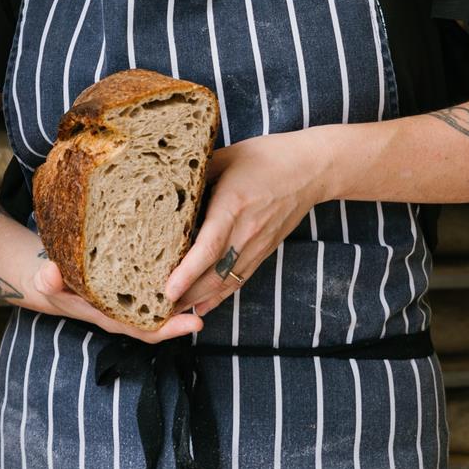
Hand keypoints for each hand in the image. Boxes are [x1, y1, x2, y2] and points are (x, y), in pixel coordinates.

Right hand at [27, 258, 203, 343]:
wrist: (50, 279)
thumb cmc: (52, 284)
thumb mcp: (46, 283)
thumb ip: (49, 280)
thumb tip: (52, 271)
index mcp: (111, 316)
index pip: (146, 329)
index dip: (171, 328)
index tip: (194, 322)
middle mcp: (125, 310)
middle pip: (162, 316)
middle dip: (186, 310)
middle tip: (212, 297)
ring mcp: (129, 297)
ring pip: (162, 299)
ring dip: (183, 292)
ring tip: (208, 276)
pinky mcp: (131, 281)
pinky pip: (155, 282)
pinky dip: (171, 275)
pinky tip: (186, 258)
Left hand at [162, 127, 339, 317]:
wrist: (311, 169)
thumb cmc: (267, 156)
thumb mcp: (226, 156)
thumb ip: (197, 173)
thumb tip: (166, 184)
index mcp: (233, 207)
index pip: (208, 248)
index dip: (186, 273)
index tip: (167, 290)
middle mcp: (246, 232)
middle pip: (214, 274)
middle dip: (186, 295)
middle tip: (158, 309)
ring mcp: (258, 245)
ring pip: (227, 282)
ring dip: (200, 299)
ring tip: (173, 313)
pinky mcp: (265, 250)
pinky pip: (241, 278)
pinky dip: (221, 295)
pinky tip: (203, 306)